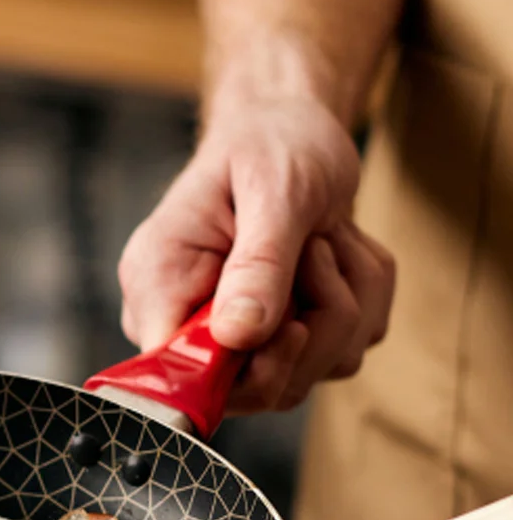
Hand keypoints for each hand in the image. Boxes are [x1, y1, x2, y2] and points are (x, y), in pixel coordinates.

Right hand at [117, 87, 394, 411]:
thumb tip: (237, 336)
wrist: (293, 131)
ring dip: (346, 305)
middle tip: (318, 252)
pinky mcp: (279, 340)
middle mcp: (183, 322)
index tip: (291, 326)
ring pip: (307, 375)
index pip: (175, 373)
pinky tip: (337, 254)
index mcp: (157, 285)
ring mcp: (232, 339)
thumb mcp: (274, 190)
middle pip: (252, 389)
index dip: (238, 371)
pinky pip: (338, 355)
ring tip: (327, 240)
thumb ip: (258, 265)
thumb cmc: (273, 145)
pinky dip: (361, 303)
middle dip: (314, 328)